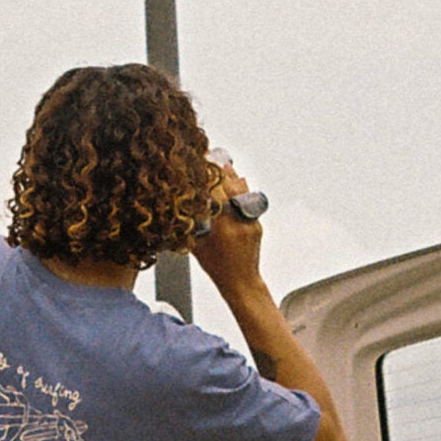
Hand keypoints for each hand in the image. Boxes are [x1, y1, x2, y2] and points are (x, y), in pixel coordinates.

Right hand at [188, 164, 265, 304]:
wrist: (242, 282)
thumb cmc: (217, 268)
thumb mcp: (197, 246)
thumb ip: (193, 223)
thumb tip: (184, 202)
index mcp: (223, 229)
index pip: (213, 193)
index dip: (205, 176)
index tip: (197, 164)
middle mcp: (238, 222)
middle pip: (229, 187)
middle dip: (217, 172)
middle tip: (209, 157)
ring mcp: (250, 221)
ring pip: (241, 192)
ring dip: (231, 176)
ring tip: (223, 163)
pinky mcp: (257, 222)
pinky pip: (248, 200)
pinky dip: (240, 189)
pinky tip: (235, 179)